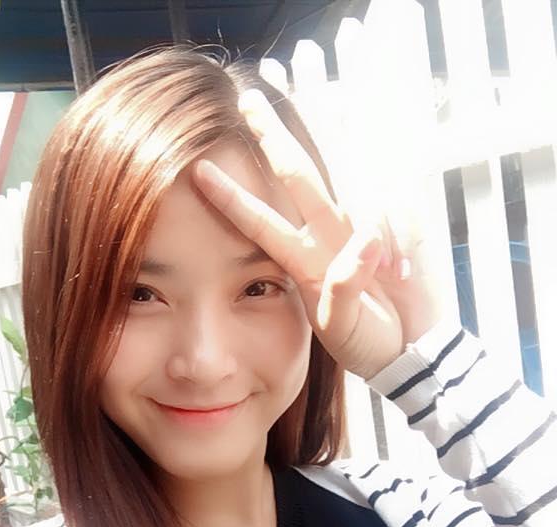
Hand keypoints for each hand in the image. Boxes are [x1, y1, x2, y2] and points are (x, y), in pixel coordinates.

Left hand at [192, 89, 441, 381]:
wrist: (410, 348)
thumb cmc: (367, 341)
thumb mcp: (342, 326)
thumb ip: (344, 288)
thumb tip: (365, 238)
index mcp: (304, 261)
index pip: (261, 222)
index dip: (231, 199)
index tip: (197, 172)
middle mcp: (328, 234)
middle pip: (297, 174)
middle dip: (273, 135)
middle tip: (248, 97)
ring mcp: (362, 226)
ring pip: (355, 188)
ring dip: (367, 216)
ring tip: (370, 259)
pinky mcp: (398, 224)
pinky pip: (398, 211)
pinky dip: (401, 240)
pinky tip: (401, 273)